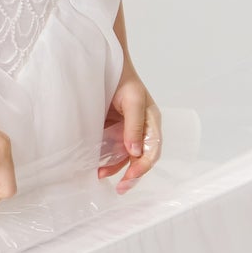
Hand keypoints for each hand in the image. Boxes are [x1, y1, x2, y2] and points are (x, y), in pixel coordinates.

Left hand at [99, 66, 160, 194]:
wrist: (104, 64)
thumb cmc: (122, 79)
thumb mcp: (132, 100)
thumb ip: (134, 125)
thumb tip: (135, 152)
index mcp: (152, 122)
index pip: (152, 150)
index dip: (142, 166)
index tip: (130, 177)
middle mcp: (142, 129)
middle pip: (141, 158)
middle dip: (132, 174)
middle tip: (121, 188)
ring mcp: (127, 131)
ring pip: (125, 157)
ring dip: (116, 168)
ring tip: (101, 175)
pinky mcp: (112, 131)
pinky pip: (112, 150)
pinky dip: (107, 160)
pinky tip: (98, 166)